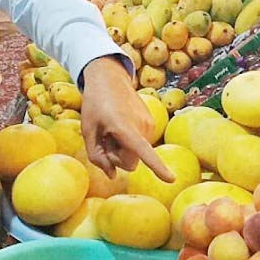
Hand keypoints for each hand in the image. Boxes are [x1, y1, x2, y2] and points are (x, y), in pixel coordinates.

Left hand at [80, 56, 174, 181]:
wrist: (109, 78)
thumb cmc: (94, 104)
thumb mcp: (87, 131)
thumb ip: (97, 157)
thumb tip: (113, 175)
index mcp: (124, 127)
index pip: (143, 151)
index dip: (157, 167)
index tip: (171, 180)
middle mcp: (141, 126)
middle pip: (130, 163)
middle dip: (116, 158)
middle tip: (104, 139)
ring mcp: (149, 124)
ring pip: (136, 154)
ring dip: (122, 148)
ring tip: (112, 129)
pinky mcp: (151, 123)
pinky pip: (140, 144)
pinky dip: (129, 141)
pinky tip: (120, 126)